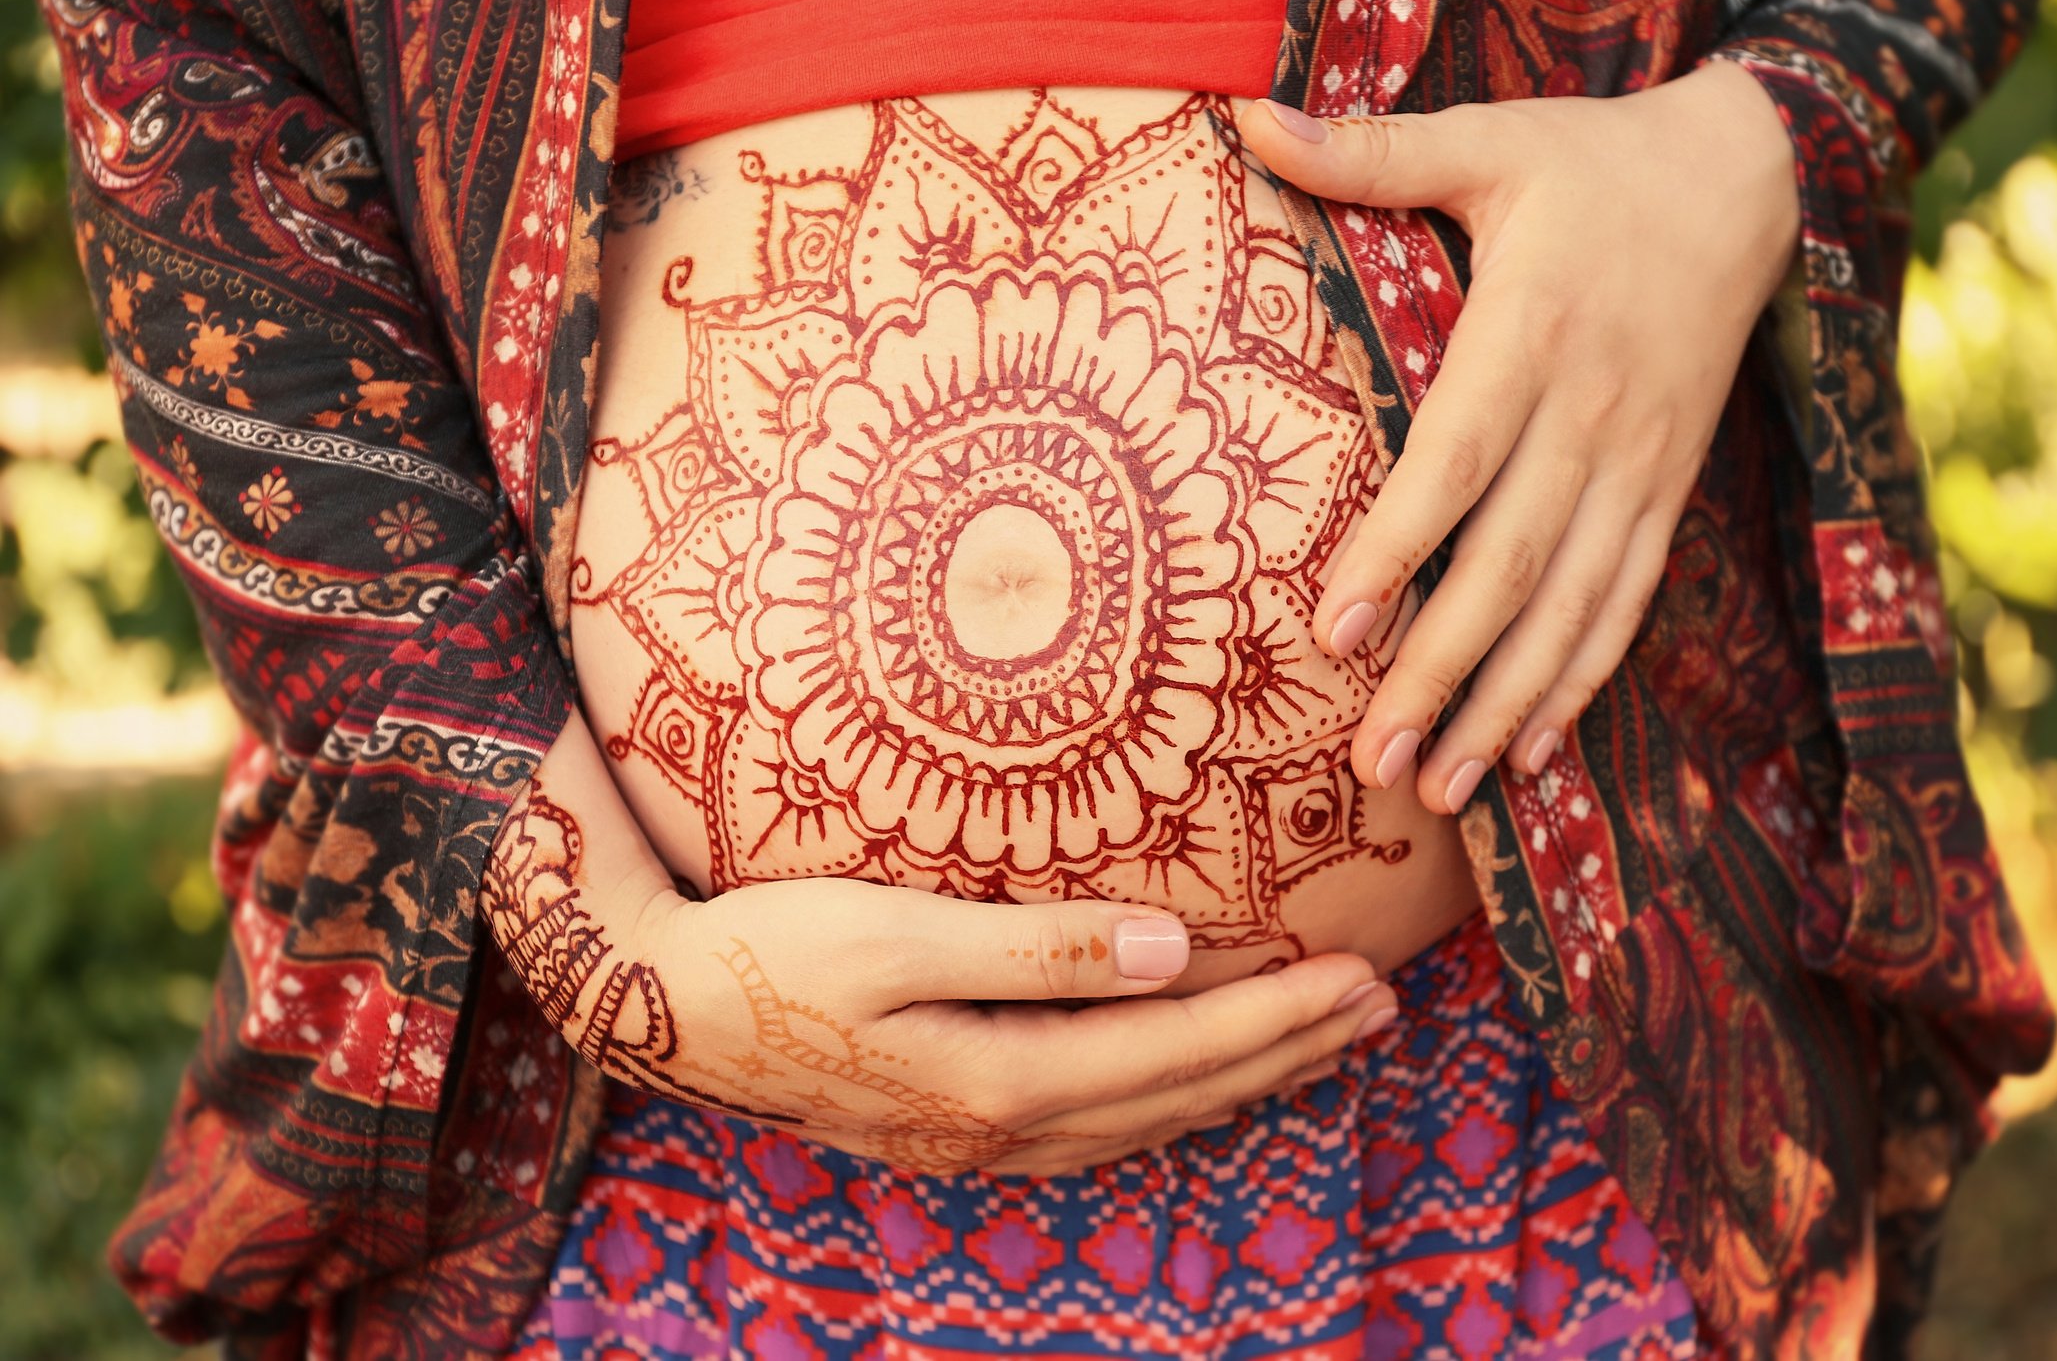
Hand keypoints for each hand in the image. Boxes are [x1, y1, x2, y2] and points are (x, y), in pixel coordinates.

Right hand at [639, 878, 1390, 1176]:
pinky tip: (1192, 1084)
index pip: (1177, 1052)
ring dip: (1240, 1081)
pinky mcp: (951, 1131)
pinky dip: (1167, 1103)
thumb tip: (1169, 951)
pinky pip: (1096, 1127)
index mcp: (1000, 1080)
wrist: (657, 1006)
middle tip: (1380, 1006)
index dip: (1276, 1015)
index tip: (1361, 975)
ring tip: (1317, 1042)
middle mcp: (1002, 1128)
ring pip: (1145, 1119)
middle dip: (1287, 1051)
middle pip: (1181, 1095)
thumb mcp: (896, 933)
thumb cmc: (769, 949)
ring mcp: (975, 1142)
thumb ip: (1036, 947)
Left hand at [1236, 63, 1799, 811]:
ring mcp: (1640, 465)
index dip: (1397, 548)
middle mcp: (1590, 416)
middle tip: (1370, 760)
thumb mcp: (1488, 137)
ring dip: (1503, 704)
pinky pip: (1627, 602)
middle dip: (1440, 670)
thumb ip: (1372, 150)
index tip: (1334, 629)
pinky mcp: (1669, 492)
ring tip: (1434, 789)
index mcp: (1531, 332)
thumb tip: (1248, 116)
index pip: (1456, 462)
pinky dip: (1581, 681)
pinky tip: (1529, 752)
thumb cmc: (1592, 162)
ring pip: (1571, 607)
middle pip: (1510, 564)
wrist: (1751, 177)